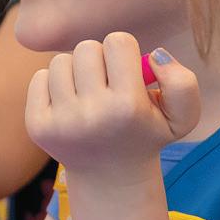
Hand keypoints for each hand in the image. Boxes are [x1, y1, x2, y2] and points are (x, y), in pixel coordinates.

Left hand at [23, 34, 200, 181]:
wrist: (110, 177)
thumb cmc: (145, 135)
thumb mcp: (181, 117)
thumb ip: (183, 83)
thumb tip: (155, 55)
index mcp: (128, 107)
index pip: (117, 42)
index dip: (124, 52)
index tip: (127, 72)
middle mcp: (92, 114)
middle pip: (87, 48)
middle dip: (99, 60)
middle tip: (107, 84)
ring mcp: (61, 121)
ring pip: (60, 61)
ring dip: (76, 71)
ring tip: (89, 94)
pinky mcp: (37, 126)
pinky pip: (39, 78)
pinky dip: (53, 84)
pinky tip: (70, 104)